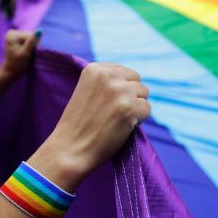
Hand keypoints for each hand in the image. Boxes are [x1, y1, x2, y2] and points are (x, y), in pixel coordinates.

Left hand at [0, 30, 39, 79]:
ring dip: (33, 46)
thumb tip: (40, 30)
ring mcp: (15, 36)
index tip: (33, 53)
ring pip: (31, 38)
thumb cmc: (17, 64)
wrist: (11, 71)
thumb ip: (32, 42)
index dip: (35, 44)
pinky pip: (29, 40)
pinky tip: (29, 52)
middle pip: (30, 36)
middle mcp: (13, 33)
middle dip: (34, 45)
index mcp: (13, 35)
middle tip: (31, 54)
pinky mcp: (17, 40)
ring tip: (30, 54)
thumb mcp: (26, 53)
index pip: (30, 35)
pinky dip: (31, 46)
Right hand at [28, 63, 150, 191]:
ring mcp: (119, 91)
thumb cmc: (79, 125)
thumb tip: (133, 81)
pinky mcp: (129, 108)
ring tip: (117, 120)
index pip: (123, 72)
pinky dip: (140, 120)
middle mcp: (108, 76)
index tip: (107, 103)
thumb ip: (106, 82)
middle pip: (136, 80)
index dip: (121, 90)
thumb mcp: (87, 91)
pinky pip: (147, 109)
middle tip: (115, 113)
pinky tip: (123, 127)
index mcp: (94, 69)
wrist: (70, 149)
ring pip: (144, 93)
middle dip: (131, 96)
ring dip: (136, 107)